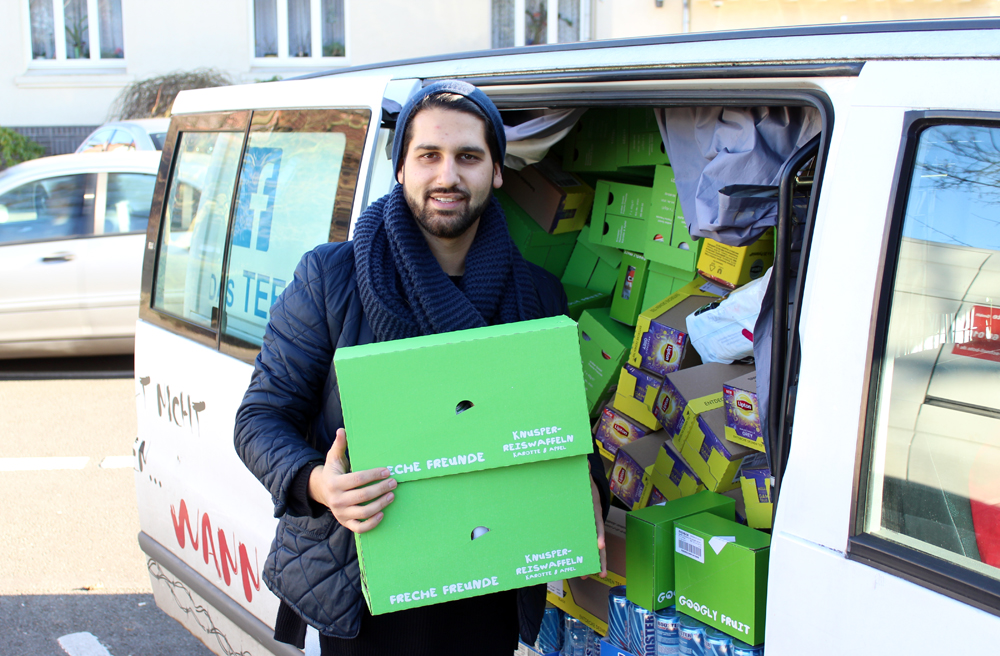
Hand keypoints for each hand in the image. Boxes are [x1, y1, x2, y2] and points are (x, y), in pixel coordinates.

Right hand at [309, 428, 396, 533]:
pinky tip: (382, 513)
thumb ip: (339, 445)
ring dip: (380, 504)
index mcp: (334, 483)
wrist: (321, 491)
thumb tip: (342, 430)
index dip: (374, 475)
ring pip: (364, 512)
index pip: (358, 479)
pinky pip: (360, 527)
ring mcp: (341, 513)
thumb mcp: (333, 458)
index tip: (387, 471)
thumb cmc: (333, 472)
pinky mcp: (345, 522)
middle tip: (394, 482)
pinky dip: (372, 523)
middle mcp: (336, 500)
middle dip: (381, 489)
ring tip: (392, 495)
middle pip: (363, 496)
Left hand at [582, 462, 607, 579]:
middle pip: (599, 541)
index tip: (600, 545)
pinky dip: (579, 555)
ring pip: (591, 547)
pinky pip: (580, 544)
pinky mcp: (579, 530)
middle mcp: (592, 521)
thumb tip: (586, 463)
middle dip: (600, 558)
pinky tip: (576, 567)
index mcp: (592, 508)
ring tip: (587, 576)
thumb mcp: (583, 475)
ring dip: (591, 561)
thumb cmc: (583, 481)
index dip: (599, 534)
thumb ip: (584, 470)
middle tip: (600, 573)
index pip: (598, 523)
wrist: (585, 484)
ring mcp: (587, 527)